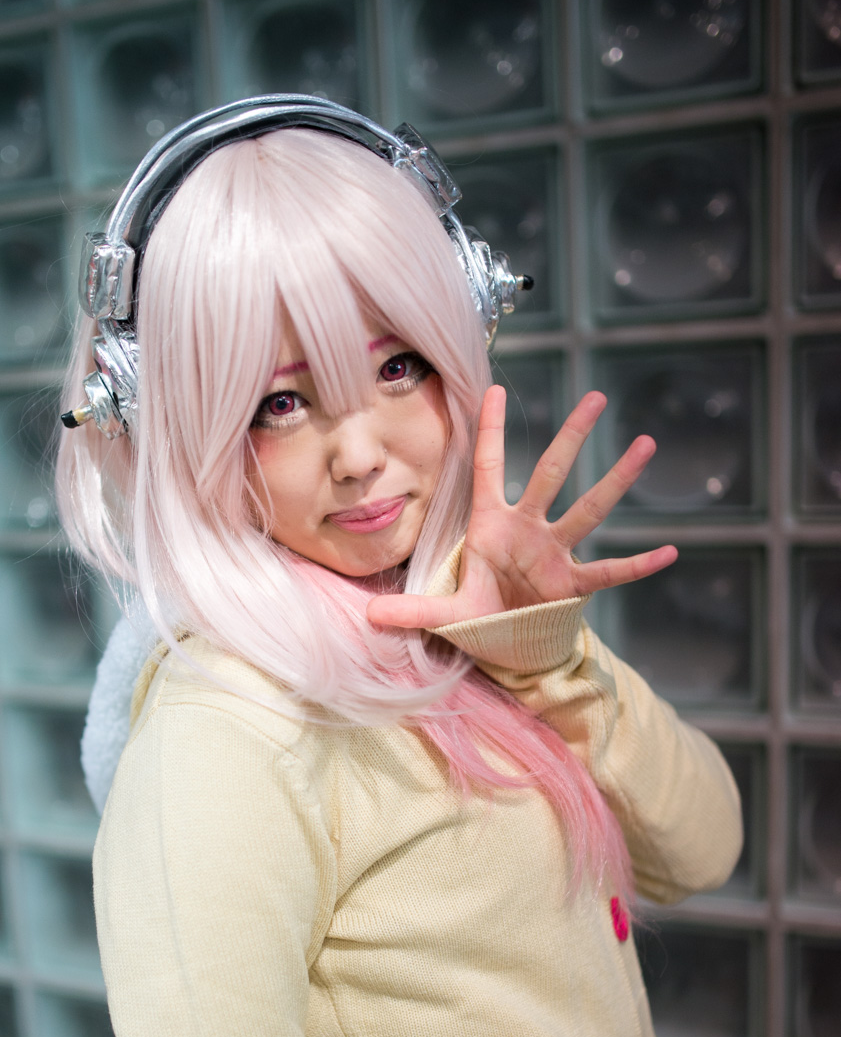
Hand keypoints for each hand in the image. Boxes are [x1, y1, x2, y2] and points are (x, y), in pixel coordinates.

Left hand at [366, 387, 677, 629]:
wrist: (508, 647)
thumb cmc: (479, 617)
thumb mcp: (442, 614)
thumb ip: (408, 611)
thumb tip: (367, 615)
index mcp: (491, 526)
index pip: (491, 469)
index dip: (492, 433)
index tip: (495, 389)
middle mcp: (528, 530)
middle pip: (552, 474)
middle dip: (572, 437)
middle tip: (597, 396)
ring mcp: (555, 554)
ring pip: (588, 508)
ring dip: (616, 479)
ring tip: (645, 443)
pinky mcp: (573, 586)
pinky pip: (609, 572)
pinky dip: (639, 565)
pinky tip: (670, 552)